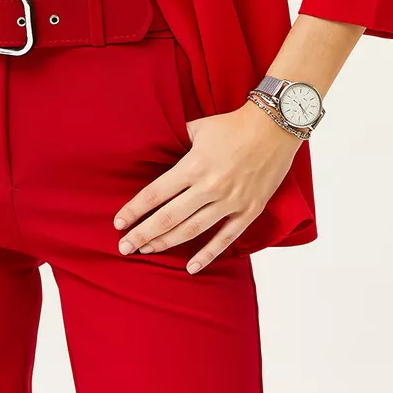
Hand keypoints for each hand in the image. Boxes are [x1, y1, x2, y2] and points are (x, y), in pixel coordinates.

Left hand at [111, 99, 302, 272]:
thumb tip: (155, 148)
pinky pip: (226, 238)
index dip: (135, 210)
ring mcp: (230, 201)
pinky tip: (191, 267)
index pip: (156, 194)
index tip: (118, 223)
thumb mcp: (198, 128)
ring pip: (192, 230)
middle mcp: (210, 187)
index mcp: (193, 166)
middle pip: (168, 217)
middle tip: (124, 248)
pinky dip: (208, 254)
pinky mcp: (249, 210)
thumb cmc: (233, 125)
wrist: (275, 126)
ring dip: (167, 243)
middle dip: (143, 234)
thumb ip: (176, 141)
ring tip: (147, 251)